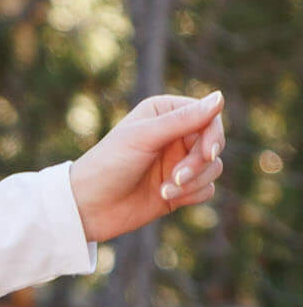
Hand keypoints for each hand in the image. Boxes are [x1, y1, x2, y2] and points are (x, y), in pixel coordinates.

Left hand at [69, 90, 227, 243]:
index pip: (209, 117)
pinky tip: (166, 198)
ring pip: (213, 168)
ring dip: (194, 182)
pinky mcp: (178, 190)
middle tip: (176, 178)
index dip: (213, 135)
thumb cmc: (107, 165)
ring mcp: (178, 164)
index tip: (207, 154)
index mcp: (166, 113)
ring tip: (165, 191)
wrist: (85, 208)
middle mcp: (176, 136)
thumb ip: (183, 119)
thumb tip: (221, 97)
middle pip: (213, 144)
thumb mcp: (144, 137)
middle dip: (199, 163)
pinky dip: (192, 195)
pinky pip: (206, 189)